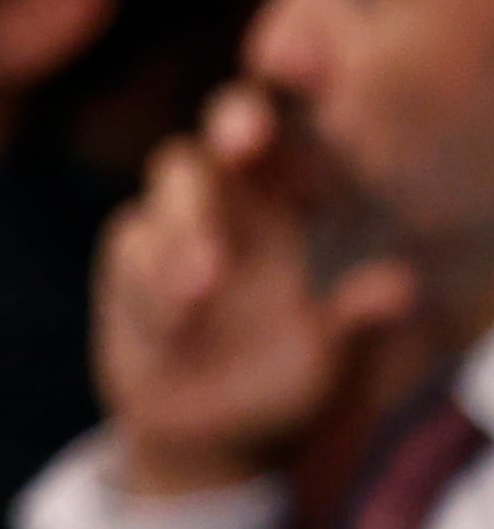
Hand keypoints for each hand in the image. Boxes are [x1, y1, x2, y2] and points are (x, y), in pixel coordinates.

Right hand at [95, 87, 418, 497]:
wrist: (209, 440)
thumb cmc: (286, 388)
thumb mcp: (331, 360)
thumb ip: (358, 322)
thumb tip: (400, 286)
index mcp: (296, 209)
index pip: (300, 139)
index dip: (301, 104)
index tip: (316, 88)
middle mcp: (237, 203)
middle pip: (227, 131)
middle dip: (235, 125)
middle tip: (248, 142)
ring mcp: (177, 225)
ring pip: (174, 182)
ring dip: (189, 220)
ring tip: (204, 283)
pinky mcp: (129, 259)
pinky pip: (131, 243)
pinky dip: (150, 275)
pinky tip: (175, 321)